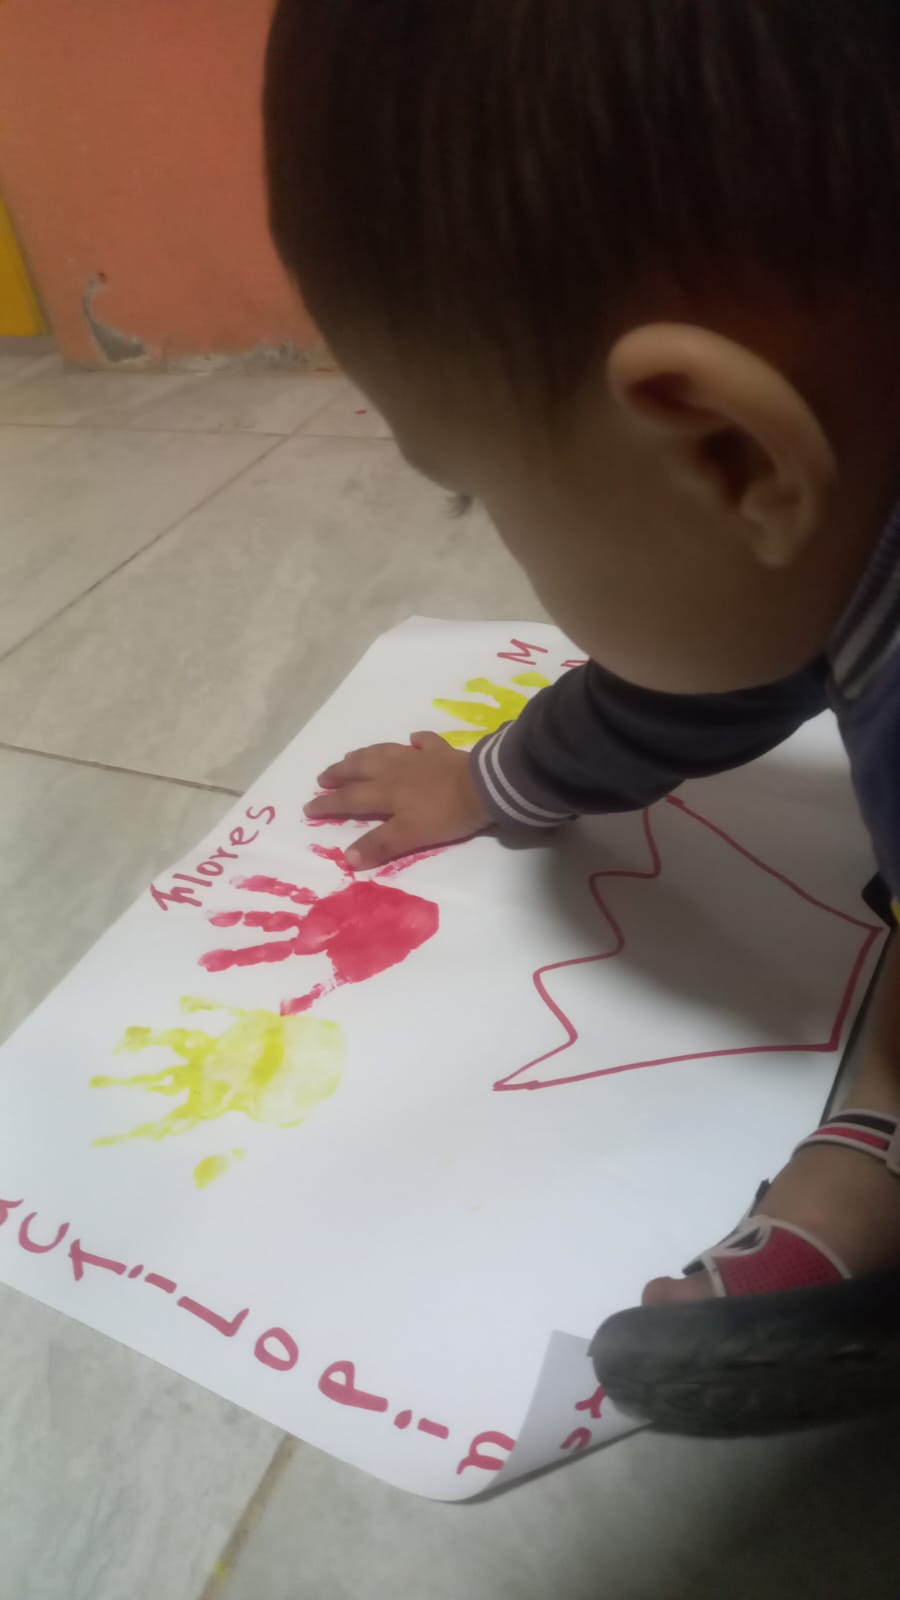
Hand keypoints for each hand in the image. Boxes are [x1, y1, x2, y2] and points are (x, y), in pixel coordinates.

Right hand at [304, 732, 490, 867]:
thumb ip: (380, 845)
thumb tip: (348, 858)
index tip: (309, 807)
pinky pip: (424, 742)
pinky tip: (412, 739)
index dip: (328, 804)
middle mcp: (395, 771)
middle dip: (339, 774)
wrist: (483, 788)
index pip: (349, 799)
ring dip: (365, 754)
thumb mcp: (410, 835)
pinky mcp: (441, 752)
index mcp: (385, 792)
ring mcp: (418, 758)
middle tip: (323, 777)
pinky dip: (415, 741)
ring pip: (383, 752)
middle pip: (360, 769)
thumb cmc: (445, 814)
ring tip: (352, 756)